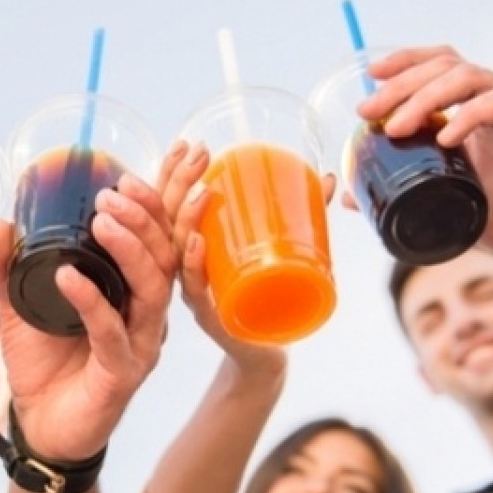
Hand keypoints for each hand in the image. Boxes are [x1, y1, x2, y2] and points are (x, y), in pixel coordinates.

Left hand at [0, 172, 178, 461]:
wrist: (43, 429)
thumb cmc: (45, 364)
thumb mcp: (21, 306)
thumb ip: (8, 266)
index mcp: (131, 292)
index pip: (157, 241)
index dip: (153, 206)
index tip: (127, 174)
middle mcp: (145, 315)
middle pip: (164, 257)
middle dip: (145, 218)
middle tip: (112, 192)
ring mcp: (139, 345)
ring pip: (151, 289)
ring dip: (131, 249)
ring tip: (103, 220)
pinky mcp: (122, 374)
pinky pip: (112, 333)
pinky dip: (91, 301)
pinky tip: (68, 276)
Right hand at [158, 140, 324, 371]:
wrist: (265, 350)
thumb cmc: (265, 295)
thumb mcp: (276, 249)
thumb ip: (300, 214)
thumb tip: (327, 176)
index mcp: (189, 247)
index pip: (167, 204)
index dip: (170, 173)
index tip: (182, 143)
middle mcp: (183, 268)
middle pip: (165, 221)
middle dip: (176, 183)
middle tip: (198, 153)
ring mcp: (193, 292)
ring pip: (175, 252)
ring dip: (184, 218)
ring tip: (201, 192)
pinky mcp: (210, 316)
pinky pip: (194, 290)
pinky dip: (195, 266)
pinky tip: (197, 244)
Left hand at [357, 46, 492, 261]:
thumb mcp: (444, 204)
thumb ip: (402, 194)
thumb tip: (352, 197)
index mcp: (473, 109)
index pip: (438, 65)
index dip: (405, 62)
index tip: (372, 76)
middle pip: (447, 65)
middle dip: (402, 83)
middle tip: (369, 110)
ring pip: (471, 77)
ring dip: (428, 97)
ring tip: (398, 127)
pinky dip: (472, 115)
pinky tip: (446, 137)